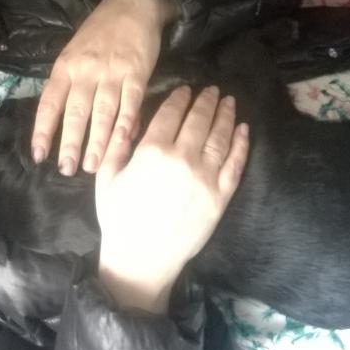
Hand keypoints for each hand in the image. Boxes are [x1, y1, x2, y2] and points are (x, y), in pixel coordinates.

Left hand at [32, 0, 176, 175]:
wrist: (133, 4)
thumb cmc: (102, 31)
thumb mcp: (76, 52)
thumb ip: (73, 84)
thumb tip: (69, 119)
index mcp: (66, 66)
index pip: (50, 103)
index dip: (43, 130)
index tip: (39, 155)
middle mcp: (85, 70)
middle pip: (75, 112)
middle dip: (71, 144)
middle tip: (68, 169)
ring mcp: (112, 71)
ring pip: (102, 112)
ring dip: (97, 141)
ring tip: (93, 166)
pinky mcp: (137, 71)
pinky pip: (130, 102)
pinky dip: (126, 123)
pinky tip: (123, 141)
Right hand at [94, 86, 249, 312]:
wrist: (142, 259)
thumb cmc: (119, 219)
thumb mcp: (106, 178)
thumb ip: (117, 145)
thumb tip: (130, 119)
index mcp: (152, 151)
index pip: (171, 114)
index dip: (180, 98)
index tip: (186, 90)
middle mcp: (182, 159)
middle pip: (199, 121)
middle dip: (207, 102)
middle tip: (213, 91)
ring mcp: (205, 178)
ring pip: (221, 138)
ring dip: (226, 116)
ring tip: (229, 103)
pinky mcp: (220, 197)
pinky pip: (235, 164)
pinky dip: (241, 144)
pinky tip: (243, 130)